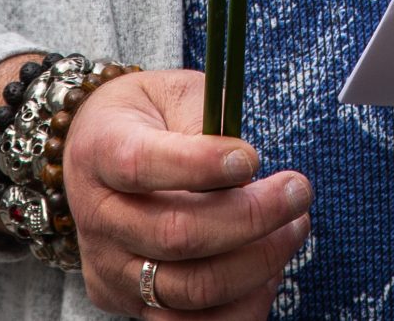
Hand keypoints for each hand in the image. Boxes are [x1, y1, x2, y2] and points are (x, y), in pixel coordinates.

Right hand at [0, 61, 309, 316]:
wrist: (100, 153)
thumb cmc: (149, 117)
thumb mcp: (173, 93)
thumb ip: (207, 120)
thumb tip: (246, 169)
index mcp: (99, 151)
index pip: (140, 165)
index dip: (201, 165)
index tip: (252, 158)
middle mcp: (98, 216)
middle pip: (174, 236)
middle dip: (251, 218)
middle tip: (296, 192)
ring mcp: (111, 267)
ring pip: (188, 290)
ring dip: (256, 264)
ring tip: (292, 228)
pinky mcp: (129, 302)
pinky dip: (242, 303)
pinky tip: (268, 271)